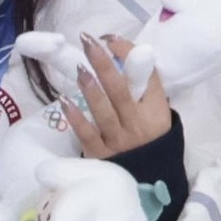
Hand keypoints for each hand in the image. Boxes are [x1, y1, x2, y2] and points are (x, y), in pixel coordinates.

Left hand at [66, 34, 174, 160]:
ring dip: (90, 88)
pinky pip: (87, 134)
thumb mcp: (156, 114)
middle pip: (121, 90)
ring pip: (104, 111)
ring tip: (79, 67)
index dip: (129, 55)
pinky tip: (64, 101)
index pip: (147, 78)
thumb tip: (126, 56)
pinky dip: (75, 117)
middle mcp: (138, 124)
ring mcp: (119, 140)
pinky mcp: (101, 155)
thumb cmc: (149, 140)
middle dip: (104, 63)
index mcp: (156, 111)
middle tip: (88, 41)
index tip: (111, 39)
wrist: (148, 181)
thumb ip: (144, 90)